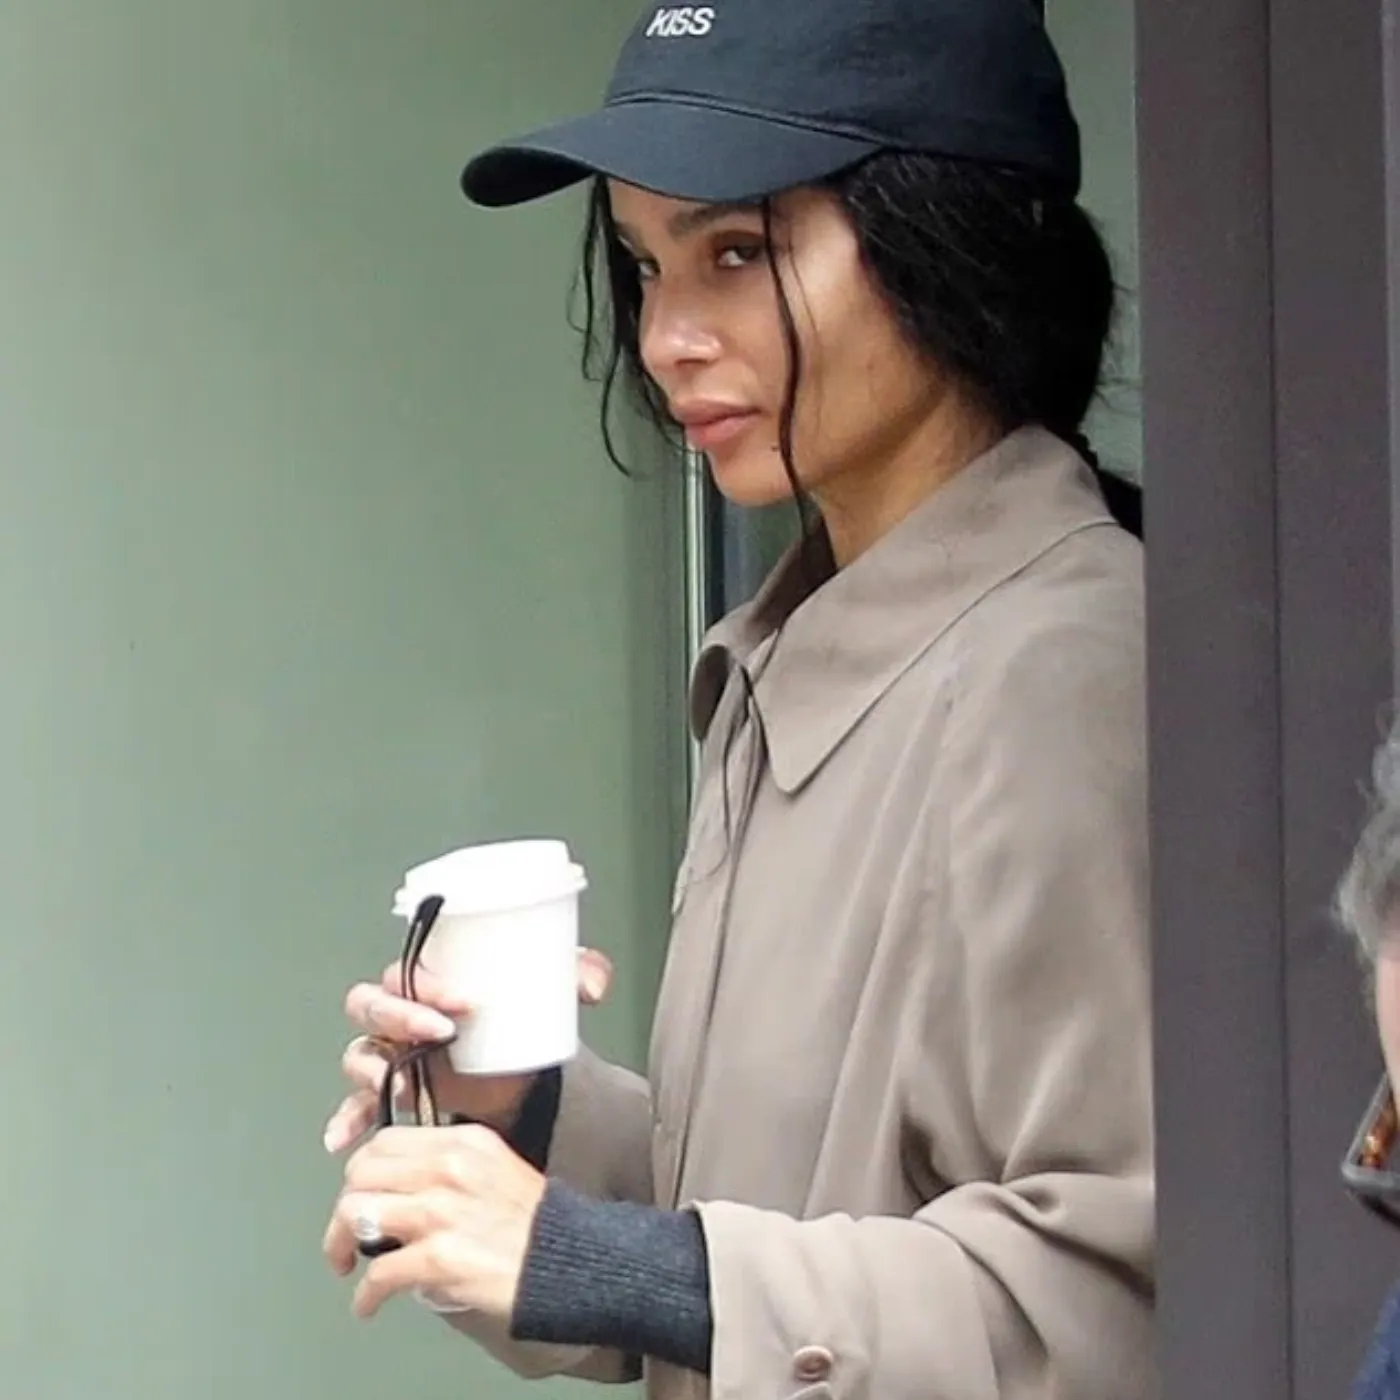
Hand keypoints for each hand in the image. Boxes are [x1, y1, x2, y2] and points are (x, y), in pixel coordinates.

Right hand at [323, 947, 612, 1152]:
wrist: (524, 1073)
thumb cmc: (523, 1019)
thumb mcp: (553, 989)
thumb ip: (579, 974)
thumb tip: (591, 983)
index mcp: (432, 980)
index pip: (408, 969)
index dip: (427, 982)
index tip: (462, 999)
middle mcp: (403, 1013)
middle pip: (372, 1004)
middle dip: (400, 1015)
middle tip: (438, 1029)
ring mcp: (393, 1054)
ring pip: (360, 1051)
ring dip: (370, 1066)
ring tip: (397, 1084)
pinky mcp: (396, 1093)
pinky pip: (356, 1105)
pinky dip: (347, 1118)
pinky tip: (343, 1136)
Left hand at [323, 1124, 546, 1320]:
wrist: (567, 1261)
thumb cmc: (534, 1223)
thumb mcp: (494, 1166)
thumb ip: (448, 1164)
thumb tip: (399, 1183)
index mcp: (463, 1142)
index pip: (384, 1142)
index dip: (362, 1172)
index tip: (361, 1193)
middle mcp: (449, 1168)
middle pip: (361, 1175)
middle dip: (342, 1208)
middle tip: (346, 1234)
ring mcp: (443, 1212)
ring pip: (356, 1214)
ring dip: (339, 1245)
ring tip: (346, 1263)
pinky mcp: (441, 1258)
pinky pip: (380, 1273)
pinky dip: (365, 1295)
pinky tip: (368, 1304)